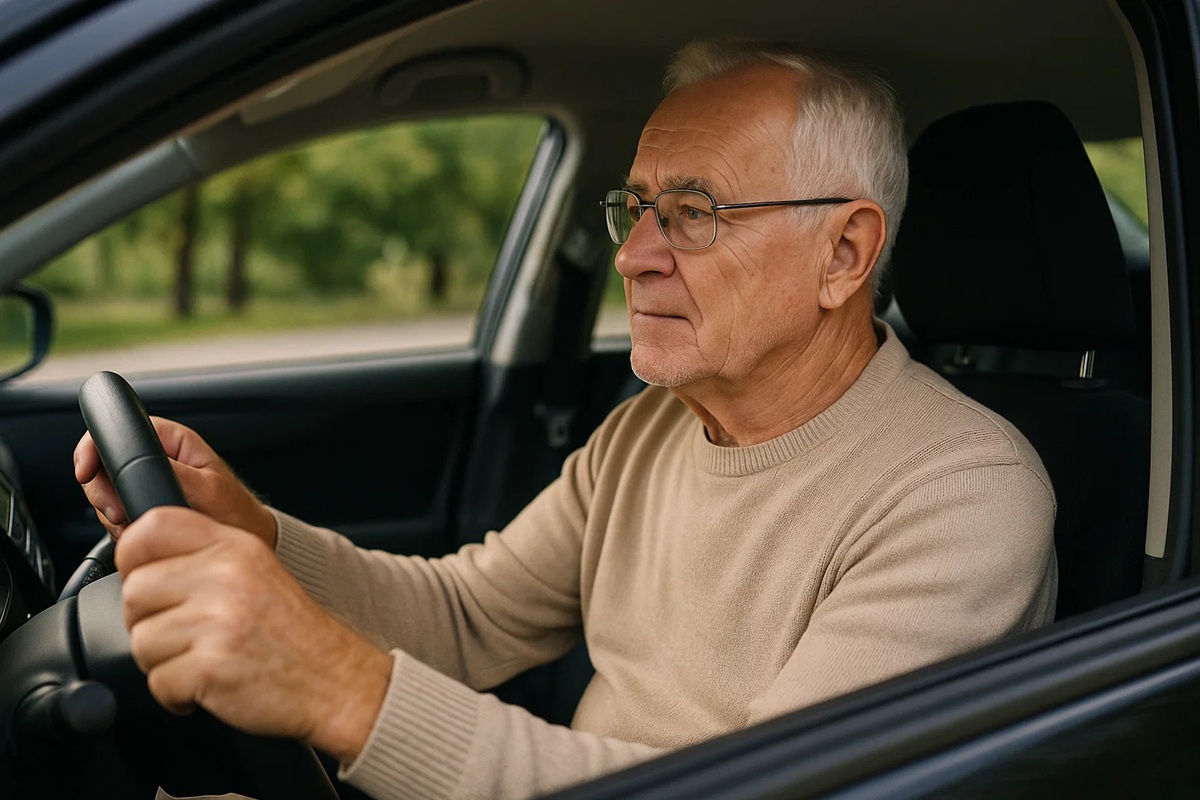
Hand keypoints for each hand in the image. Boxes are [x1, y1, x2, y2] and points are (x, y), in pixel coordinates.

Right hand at [74, 417, 276, 548]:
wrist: (244, 541)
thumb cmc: (237, 512)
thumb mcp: (209, 490)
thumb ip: (175, 472)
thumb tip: (144, 460)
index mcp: (173, 442)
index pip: (122, 429)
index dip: (95, 447)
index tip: (86, 471)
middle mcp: (157, 459)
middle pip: (103, 464)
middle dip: (102, 491)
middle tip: (118, 512)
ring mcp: (147, 485)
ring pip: (105, 493)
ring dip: (112, 514)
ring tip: (137, 526)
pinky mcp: (142, 509)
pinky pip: (114, 516)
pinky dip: (119, 528)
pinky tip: (139, 534)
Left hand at [117, 507, 392, 761]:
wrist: (335, 680)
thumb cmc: (292, 632)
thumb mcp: (255, 570)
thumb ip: (203, 556)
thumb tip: (138, 560)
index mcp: (235, 546)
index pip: (151, 527)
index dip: (132, 556)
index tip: (146, 578)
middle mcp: (226, 577)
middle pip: (134, 591)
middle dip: (148, 621)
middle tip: (183, 634)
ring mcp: (218, 622)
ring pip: (141, 641)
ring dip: (163, 661)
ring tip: (203, 659)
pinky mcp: (209, 667)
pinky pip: (157, 682)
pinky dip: (176, 694)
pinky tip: (207, 684)